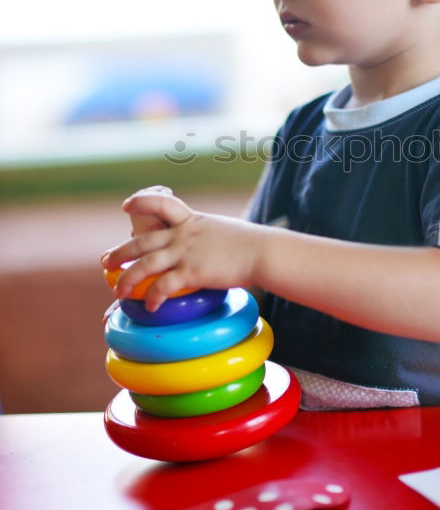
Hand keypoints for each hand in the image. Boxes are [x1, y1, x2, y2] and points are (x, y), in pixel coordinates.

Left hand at [100, 190, 265, 310]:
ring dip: (127, 279)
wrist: (264, 252)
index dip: (141, 202)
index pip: (161, 203)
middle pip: (142, 241)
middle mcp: (184, 235)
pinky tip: (150, 307)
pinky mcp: (193, 272)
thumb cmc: (252, 245)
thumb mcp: (224, 231)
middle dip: (120, 253)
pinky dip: (154, 297)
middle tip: (105, 262)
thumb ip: (209, 237)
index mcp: (192, 221)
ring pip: (145, 264)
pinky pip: (164, 286)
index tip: (126, 206)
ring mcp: (186, 252)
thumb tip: (210, 248)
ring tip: (117, 292)